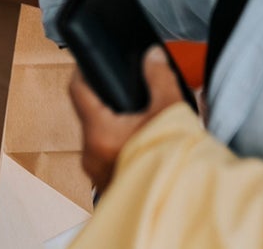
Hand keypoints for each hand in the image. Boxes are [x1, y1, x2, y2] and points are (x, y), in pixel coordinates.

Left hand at [69, 47, 187, 190]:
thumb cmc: (176, 161)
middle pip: (88, 115)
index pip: (77, 90)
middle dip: (103, 100)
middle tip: (120, 88)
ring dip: (112, 125)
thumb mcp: (171, 112)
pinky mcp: (108, 187)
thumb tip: (152, 55)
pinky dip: (118, 146)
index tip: (90, 61)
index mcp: (99, 133)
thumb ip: (159, 78)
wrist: (185, 206)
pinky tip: (137, 141)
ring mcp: (97, 174)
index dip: (83, 71)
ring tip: (133, 115)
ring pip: (98, 138)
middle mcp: (91, 155)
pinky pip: (106, 158)